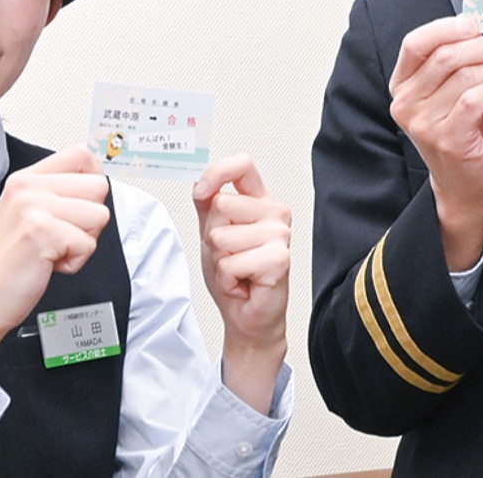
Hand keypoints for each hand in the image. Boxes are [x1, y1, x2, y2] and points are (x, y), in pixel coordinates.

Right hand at [0, 145, 109, 416]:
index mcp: (25, 178)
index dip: (92, 181)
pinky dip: (75, 263)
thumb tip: (99, 182)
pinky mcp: (43, 233)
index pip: (82, 155)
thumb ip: (56, 193)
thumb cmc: (9, 264)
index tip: (79, 206)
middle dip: (89, 219)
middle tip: (59, 238)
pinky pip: (88, 244)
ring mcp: (33, 208)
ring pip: (100, 215)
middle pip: (99, 186)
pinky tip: (47, 266)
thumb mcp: (26, 213)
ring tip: (51, 252)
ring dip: (83, 242)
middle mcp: (27, 187)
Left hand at [194, 155, 289, 413]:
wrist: (247, 317)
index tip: (204, 192)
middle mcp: (274, 212)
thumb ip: (207, 204)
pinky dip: (228, 278)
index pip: (242, 165)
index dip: (218, 173)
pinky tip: (244, 282)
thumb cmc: (234, 276)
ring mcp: (280, 234)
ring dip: (220, 261)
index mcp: (258, 200)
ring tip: (238, 270)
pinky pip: (232, 262)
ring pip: (222, 236)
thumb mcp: (211, 234)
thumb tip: (202, 184)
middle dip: (213, 236)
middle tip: (229, 255)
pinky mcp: (280, 258)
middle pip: (222, 204)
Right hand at [389, 13, 482, 269]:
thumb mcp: (456, 93)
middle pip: (445, 55)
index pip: (415, 43)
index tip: (474, 22)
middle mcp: (406, 103)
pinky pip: (474, 100)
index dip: (445, 27)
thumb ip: (462, 64)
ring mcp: (423, 122)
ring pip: (464, 75)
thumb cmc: (466, 136)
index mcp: (403, 86)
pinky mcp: (447, 139)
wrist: (466, 188)